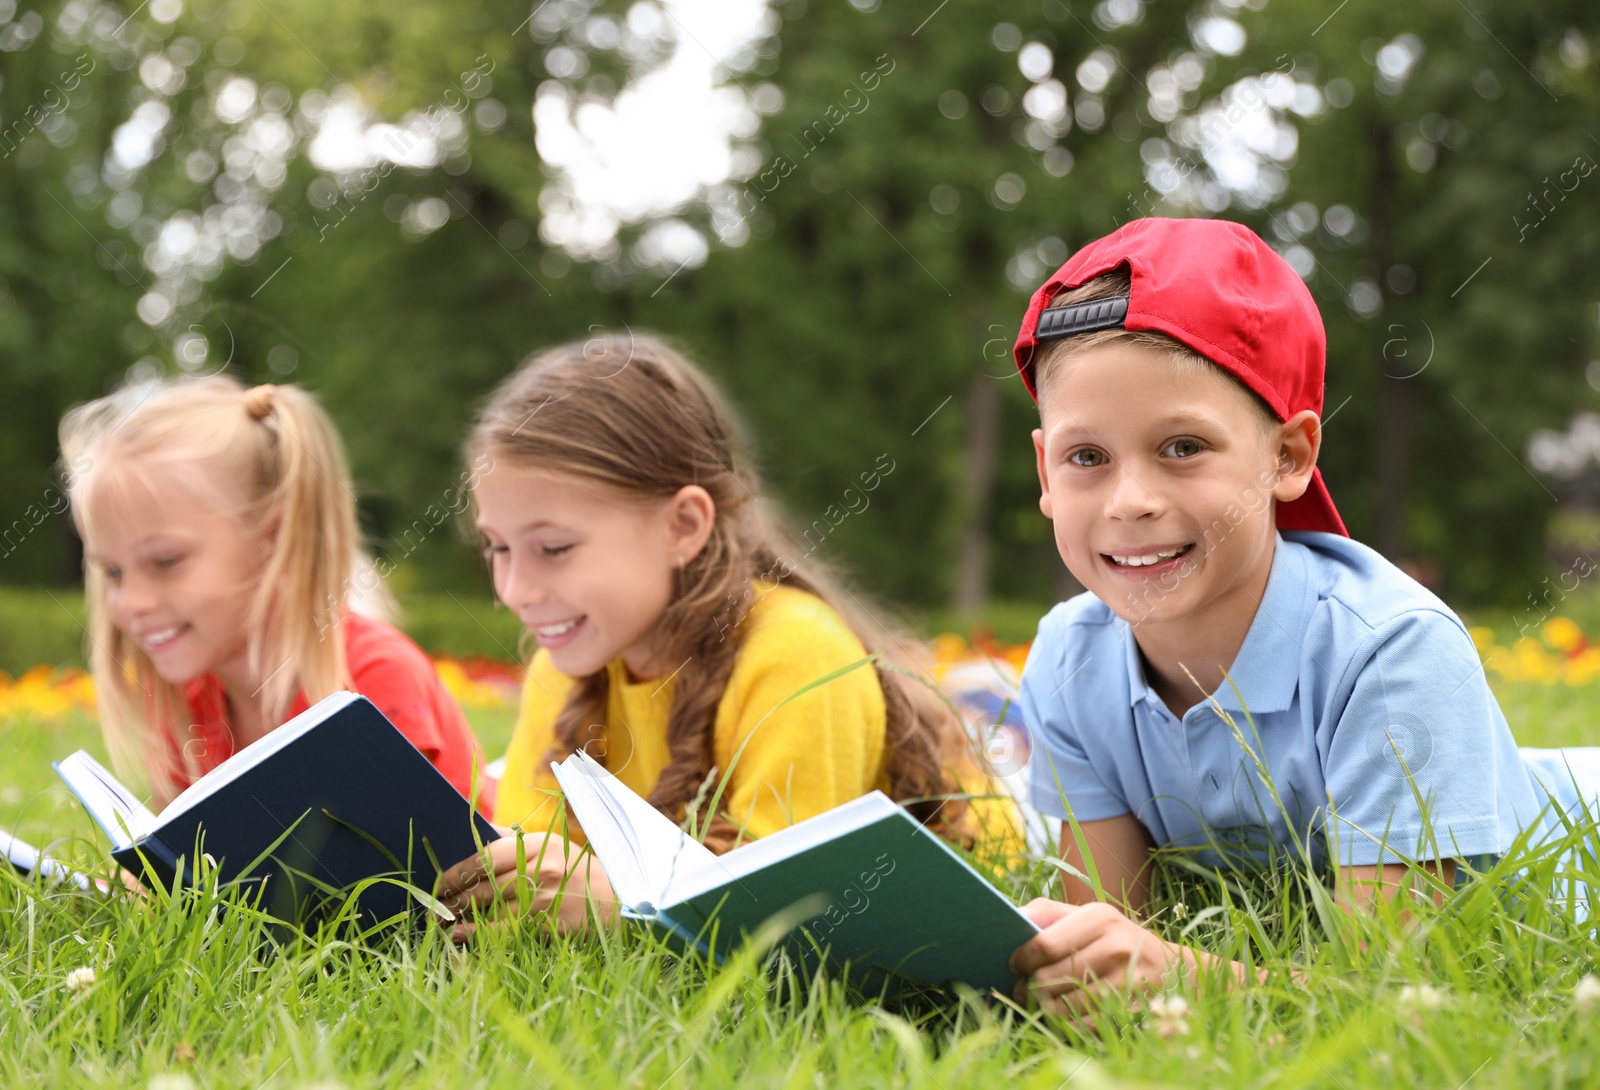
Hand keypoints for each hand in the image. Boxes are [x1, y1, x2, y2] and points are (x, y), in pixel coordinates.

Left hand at [435, 831, 616, 940]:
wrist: (618, 901)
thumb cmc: (576, 872)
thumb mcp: (550, 847)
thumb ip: (513, 841)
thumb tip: (477, 832)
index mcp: (539, 844)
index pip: (487, 856)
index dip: (458, 871)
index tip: (440, 881)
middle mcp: (542, 868)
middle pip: (485, 884)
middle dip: (454, 897)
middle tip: (433, 906)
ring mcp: (546, 898)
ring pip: (491, 908)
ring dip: (460, 916)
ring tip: (439, 921)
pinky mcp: (549, 925)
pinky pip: (504, 930)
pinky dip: (477, 934)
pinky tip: (459, 936)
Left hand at [1009, 898, 1182, 1015]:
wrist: (1169, 967)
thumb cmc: (1113, 938)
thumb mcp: (1087, 916)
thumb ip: (1048, 913)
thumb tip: (1012, 916)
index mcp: (1100, 918)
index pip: (1044, 944)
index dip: (1022, 959)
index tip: (1014, 965)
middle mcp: (1117, 947)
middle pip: (1050, 979)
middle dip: (1028, 988)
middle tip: (1021, 990)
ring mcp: (1129, 982)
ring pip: (1064, 1007)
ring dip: (1044, 1009)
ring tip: (1039, 1003)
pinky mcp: (1136, 1011)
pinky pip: (1085, 1027)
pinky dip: (1068, 1026)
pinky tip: (1065, 1017)